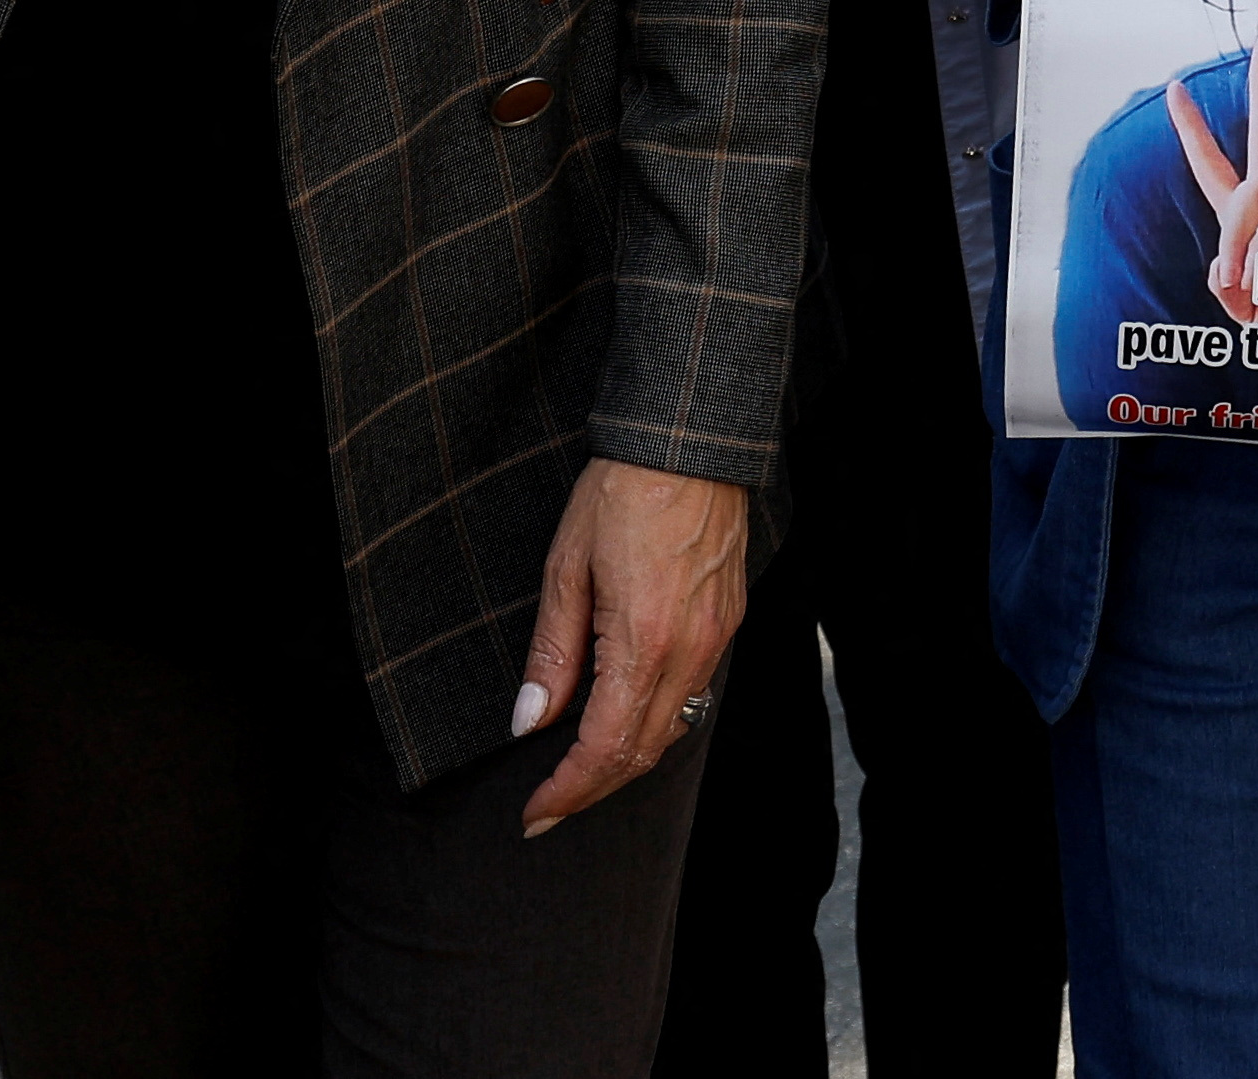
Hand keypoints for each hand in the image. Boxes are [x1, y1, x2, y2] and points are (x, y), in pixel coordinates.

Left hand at [512, 459, 750, 835]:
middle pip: (643, 753)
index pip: (605, 747)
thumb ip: (552, 653)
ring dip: (625, 759)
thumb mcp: (566, 569)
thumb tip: (529, 721)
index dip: (567, 790)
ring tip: (579, 770)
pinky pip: (693, 694)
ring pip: (673, 729)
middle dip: (592, 788)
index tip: (533, 813)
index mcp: (646, 641)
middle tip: (548, 805)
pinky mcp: (728, 622)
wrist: (690, 444)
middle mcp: (691, 651)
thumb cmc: (621, 494)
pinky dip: (655, 721)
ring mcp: (717, 638)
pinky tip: (624, 715)